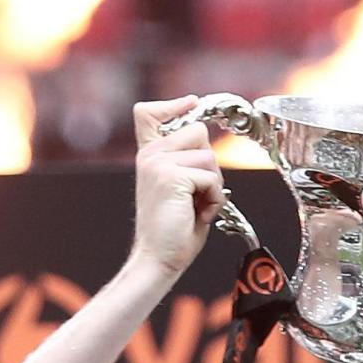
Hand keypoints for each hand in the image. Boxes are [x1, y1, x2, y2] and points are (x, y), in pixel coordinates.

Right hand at [124, 98, 230, 282]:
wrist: (158, 259)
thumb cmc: (173, 231)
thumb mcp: (181, 188)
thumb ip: (188, 162)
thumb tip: (208, 144)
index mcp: (148, 155)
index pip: (149, 112)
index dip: (174, 104)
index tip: (192, 103)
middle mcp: (149, 155)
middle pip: (198, 131)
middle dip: (209, 163)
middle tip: (199, 193)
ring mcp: (158, 163)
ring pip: (208, 155)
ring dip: (213, 185)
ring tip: (197, 206)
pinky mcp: (170, 176)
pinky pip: (210, 177)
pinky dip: (214, 198)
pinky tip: (199, 213)